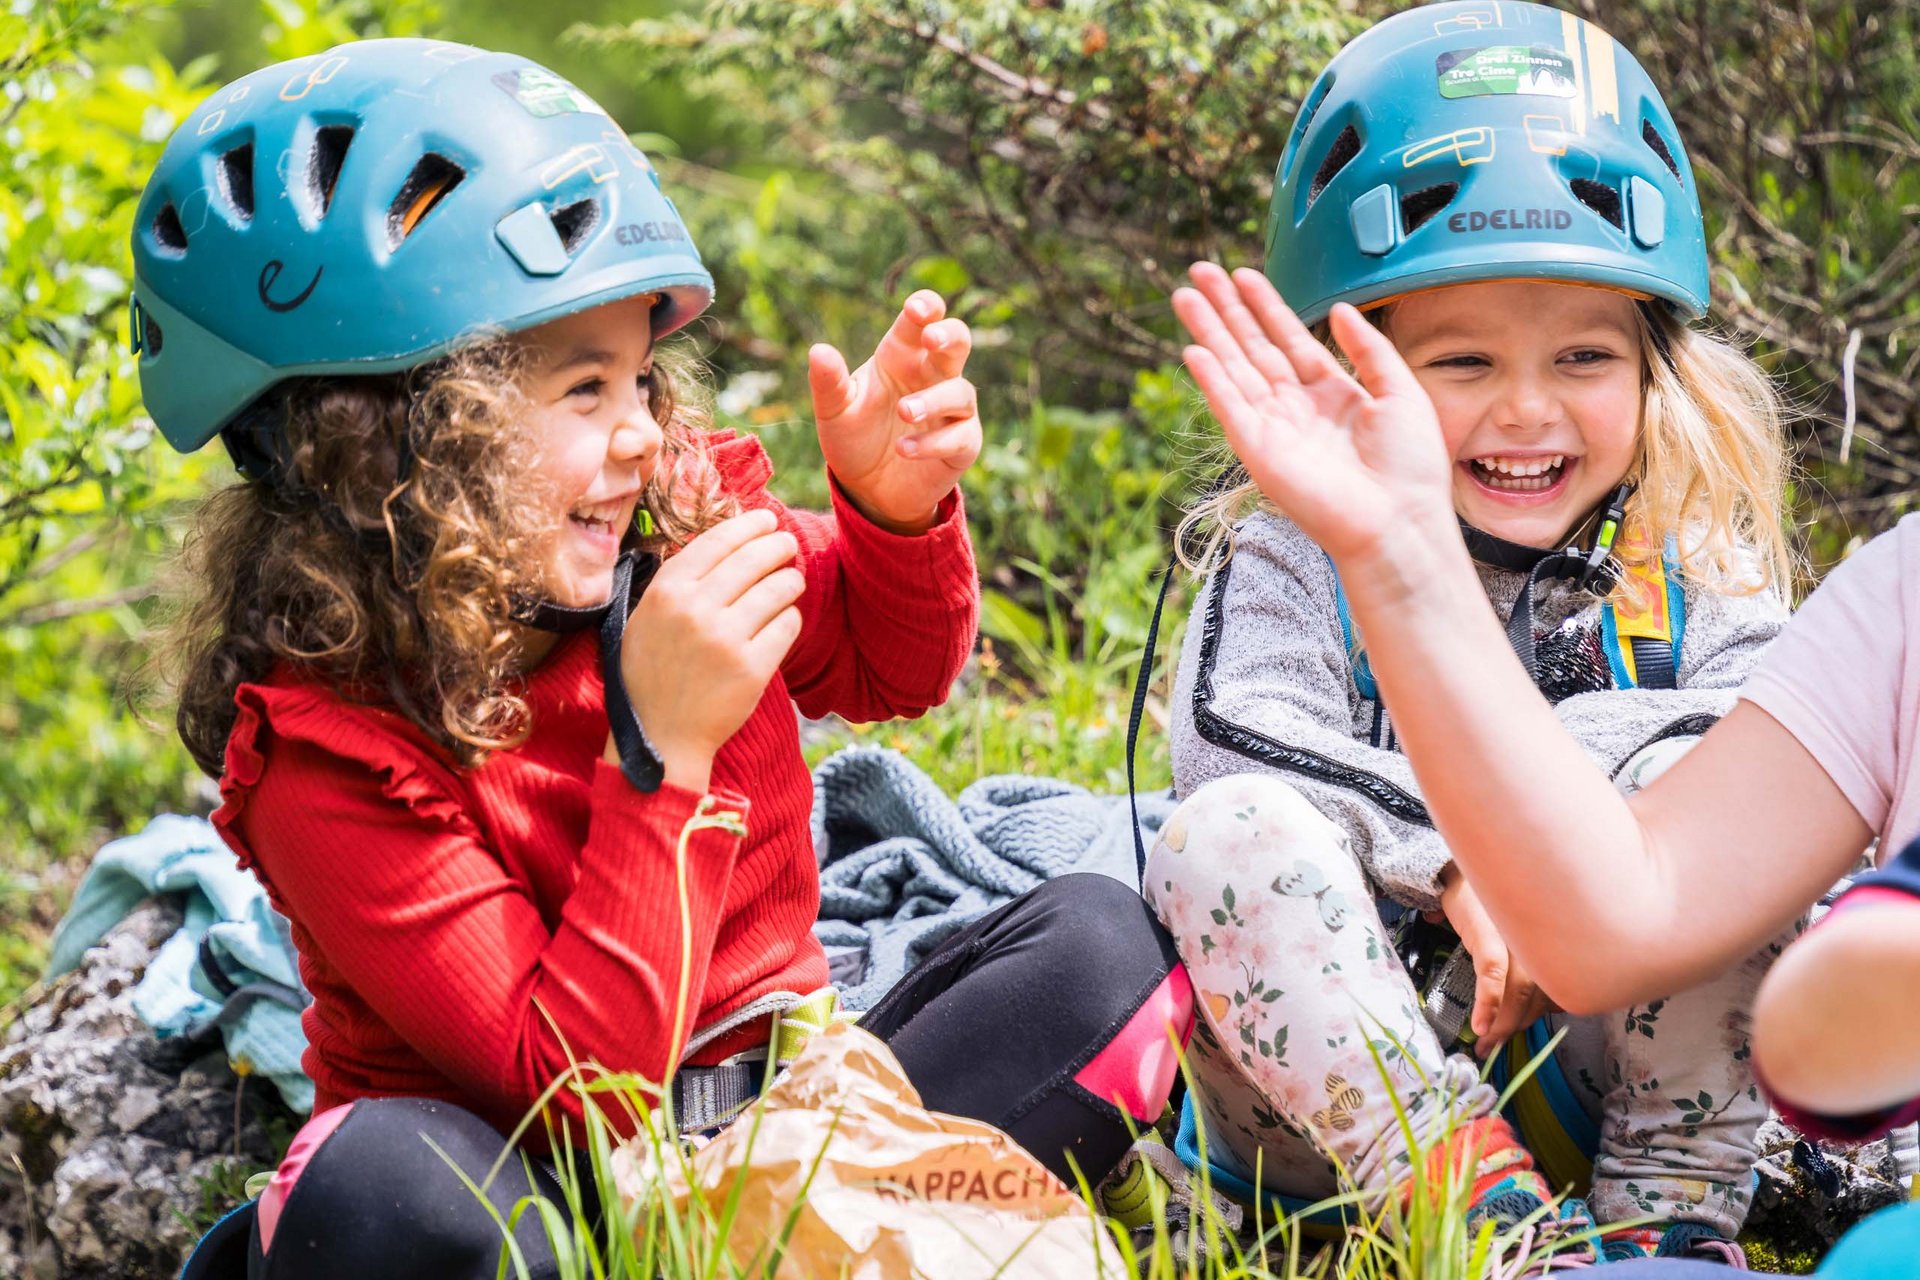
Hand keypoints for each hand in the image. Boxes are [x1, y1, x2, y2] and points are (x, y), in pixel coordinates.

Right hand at [610, 508, 803, 792]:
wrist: (662, 737)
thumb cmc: (652, 674)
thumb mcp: (646, 619)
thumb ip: (677, 583)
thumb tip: (724, 544)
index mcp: (666, 591)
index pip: (718, 541)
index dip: (748, 525)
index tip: (767, 519)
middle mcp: (695, 609)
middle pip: (754, 558)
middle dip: (778, 545)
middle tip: (788, 544)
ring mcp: (725, 639)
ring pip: (778, 588)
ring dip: (790, 580)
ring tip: (791, 581)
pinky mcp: (752, 668)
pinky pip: (788, 625)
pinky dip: (791, 618)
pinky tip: (784, 620)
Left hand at [809, 289, 981, 533]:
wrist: (868, 490)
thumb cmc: (854, 438)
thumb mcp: (834, 411)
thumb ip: (828, 382)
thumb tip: (818, 350)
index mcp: (901, 357)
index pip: (920, 322)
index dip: (926, 307)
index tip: (917, 309)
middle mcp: (932, 377)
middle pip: (958, 342)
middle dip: (950, 335)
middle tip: (932, 339)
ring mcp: (951, 410)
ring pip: (961, 392)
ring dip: (934, 399)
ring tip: (904, 412)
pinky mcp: (961, 444)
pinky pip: (959, 437)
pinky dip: (933, 442)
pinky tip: (905, 449)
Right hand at [1171, 263, 1455, 565]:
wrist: (1398, 522)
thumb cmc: (1409, 468)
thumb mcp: (1401, 392)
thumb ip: (1370, 348)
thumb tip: (1341, 309)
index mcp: (1332, 393)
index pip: (1289, 339)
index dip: (1265, 306)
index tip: (1243, 276)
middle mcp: (1297, 408)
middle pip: (1253, 347)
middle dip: (1226, 309)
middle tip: (1200, 272)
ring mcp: (1274, 427)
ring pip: (1234, 367)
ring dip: (1208, 332)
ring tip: (1185, 296)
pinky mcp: (1258, 450)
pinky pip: (1229, 406)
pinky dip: (1210, 378)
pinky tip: (1193, 349)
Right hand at [1436, 867, 1555, 1057]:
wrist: (1452, 871)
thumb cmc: (1485, 904)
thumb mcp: (1510, 931)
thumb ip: (1524, 960)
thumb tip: (1536, 1001)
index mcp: (1549, 938)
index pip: (1557, 984)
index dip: (1542, 1013)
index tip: (1520, 1031)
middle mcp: (1537, 935)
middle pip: (1539, 992)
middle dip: (1518, 1024)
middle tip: (1496, 1046)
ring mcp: (1514, 932)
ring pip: (1520, 990)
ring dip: (1504, 1023)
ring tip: (1487, 1042)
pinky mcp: (1486, 930)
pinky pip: (1493, 975)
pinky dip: (1489, 1004)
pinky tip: (1481, 1026)